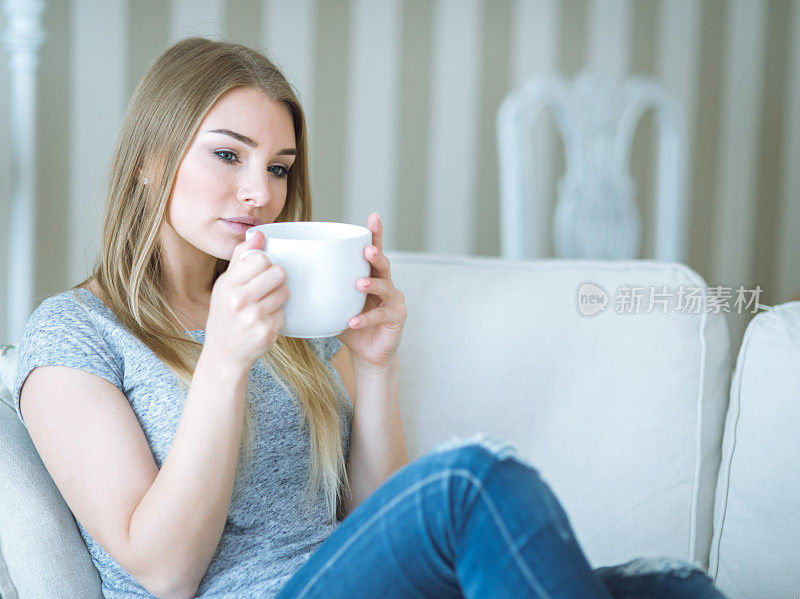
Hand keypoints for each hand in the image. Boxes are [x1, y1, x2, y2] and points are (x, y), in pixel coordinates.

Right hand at [204, 230, 289, 371]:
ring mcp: (253, 317)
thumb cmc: (225, 315)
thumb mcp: (225, 285)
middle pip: (278, 273)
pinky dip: (278, 316)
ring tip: (264, 306)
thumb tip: (259, 234)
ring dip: (279, 297)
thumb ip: (241, 258)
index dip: (265, 263)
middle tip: (266, 289)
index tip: (260, 271)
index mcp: (228, 285)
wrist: (223, 354)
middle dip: (276, 279)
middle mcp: (239, 300)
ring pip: (285, 292)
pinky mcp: (267, 332)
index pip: (260, 258)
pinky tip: (264, 322)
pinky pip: (285, 313)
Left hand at [336, 213, 406, 368]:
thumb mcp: (335, 303)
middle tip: (366, 250)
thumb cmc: (350, 324)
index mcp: (371, 275)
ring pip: (385, 287)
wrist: (368, 353)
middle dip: (375, 255)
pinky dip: (365, 318)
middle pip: (383, 264)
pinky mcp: (397, 317)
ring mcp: (394, 300)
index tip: (373, 217)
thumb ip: (321, 288)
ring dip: (372, 284)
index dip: (375, 234)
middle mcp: (386, 284)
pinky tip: (352, 321)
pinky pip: (380, 315)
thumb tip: (286, 275)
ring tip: (358, 284)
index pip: (374, 250)